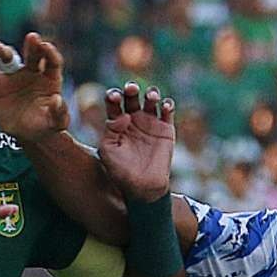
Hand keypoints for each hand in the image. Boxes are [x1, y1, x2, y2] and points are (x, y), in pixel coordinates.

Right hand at [0, 33, 68, 142]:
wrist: (23, 134)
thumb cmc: (44, 126)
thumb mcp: (56, 124)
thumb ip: (59, 113)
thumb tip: (57, 99)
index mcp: (50, 78)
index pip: (52, 61)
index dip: (50, 53)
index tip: (46, 47)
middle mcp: (32, 71)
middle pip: (33, 54)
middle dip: (33, 45)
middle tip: (32, 37)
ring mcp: (14, 74)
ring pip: (8, 56)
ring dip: (2, 49)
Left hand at [99, 81, 174, 202]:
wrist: (142, 187)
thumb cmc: (121, 171)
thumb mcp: (107, 151)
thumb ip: (110, 130)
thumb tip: (123, 115)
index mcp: (116, 122)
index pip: (113, 102)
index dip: (113, 96)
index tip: (115, 98)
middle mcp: (133, 118)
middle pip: (132, 95)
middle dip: (131, 89)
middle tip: (131, 89)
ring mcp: (150, 122)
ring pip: (151, 98)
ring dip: (151, 93)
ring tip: (151, 97)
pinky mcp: (166, 129)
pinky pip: (168, 110)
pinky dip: (168, 104)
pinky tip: (164, 107)